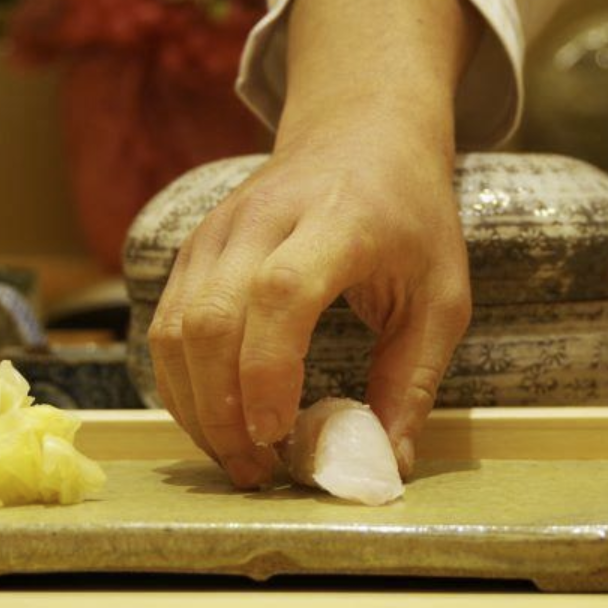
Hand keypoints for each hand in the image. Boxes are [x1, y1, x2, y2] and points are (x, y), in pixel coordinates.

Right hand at [148, 112, 470, 486]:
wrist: (361, 135)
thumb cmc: (410, 217)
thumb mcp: (441, 296)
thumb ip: (414, 379)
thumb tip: (385, 465)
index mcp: (339, 221)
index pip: (280, 292)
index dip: (268, 370)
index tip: (280, 434)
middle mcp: (264, 219)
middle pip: (213, 318)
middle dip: (224, 411)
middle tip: (259, 472)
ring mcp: (218, 231)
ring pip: (175, 329)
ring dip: (197, 407)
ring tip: (239, 459)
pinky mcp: (193, 249)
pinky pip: (166, 326)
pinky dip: (183, 384)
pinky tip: (219, 420)